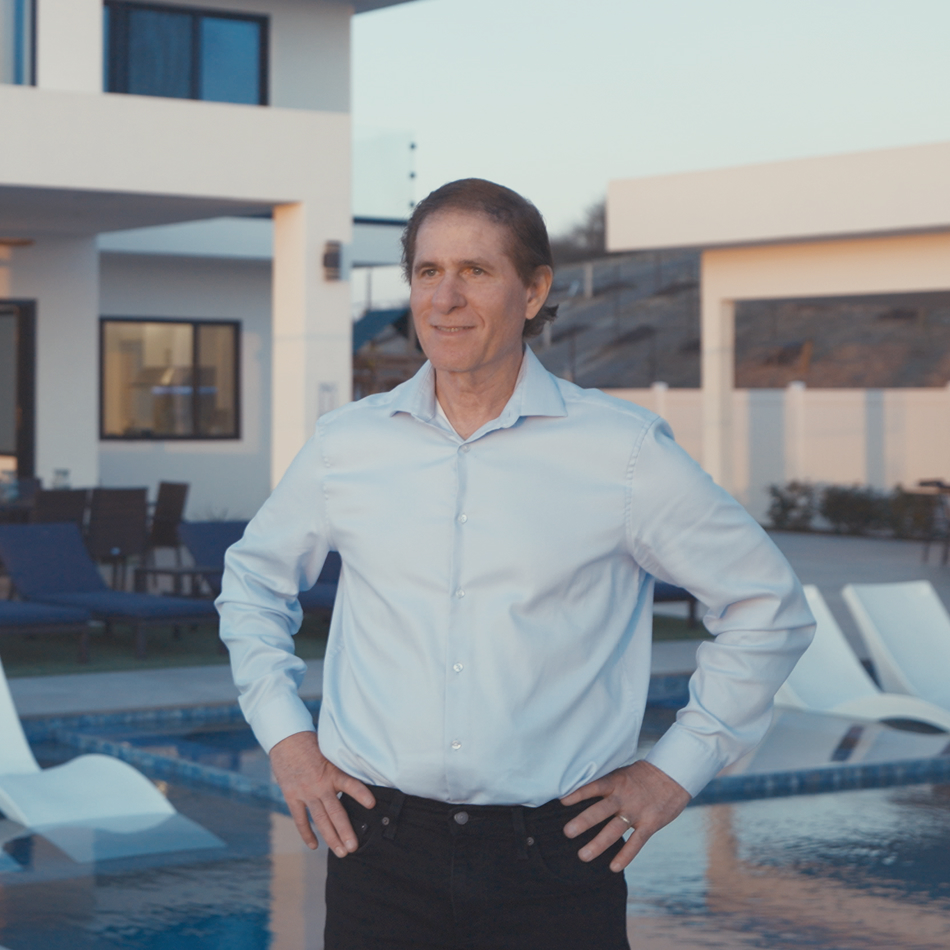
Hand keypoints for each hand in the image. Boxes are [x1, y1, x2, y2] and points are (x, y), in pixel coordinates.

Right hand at [269, 730, 375, 856]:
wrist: (286, 739)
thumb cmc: (312, 744)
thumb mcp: (331, 751)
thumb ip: (341, 768)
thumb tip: (359, 778)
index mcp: (332, 772)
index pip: (350, 784)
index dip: (361, 794)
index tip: (372, 804)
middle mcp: (320, 785)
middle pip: (335, 812)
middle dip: (345, 831)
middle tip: (354, 847)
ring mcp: (305, 793)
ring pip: (320, 820)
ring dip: (331, 838)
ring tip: (341, 852)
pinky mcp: (292, 796)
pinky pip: (300, 819)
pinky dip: (307, 833)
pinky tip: (314, 845)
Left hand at [560, 759, 690, 872]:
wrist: (674, 774)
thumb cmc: (642, 775)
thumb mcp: (622, 773)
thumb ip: (606, 785)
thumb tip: (581, 793)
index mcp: (615, 782)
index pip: (593, 787)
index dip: (578, 794)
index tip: (561, 802)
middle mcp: (624, 797)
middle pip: (601, 810)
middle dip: (583, 822)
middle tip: (566, 832)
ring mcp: (637, 811)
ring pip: (615, 829)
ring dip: (598, 844)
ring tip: (583, 856)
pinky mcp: (650, 824)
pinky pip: (636, 842)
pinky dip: (625, 855)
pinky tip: (613, 867)